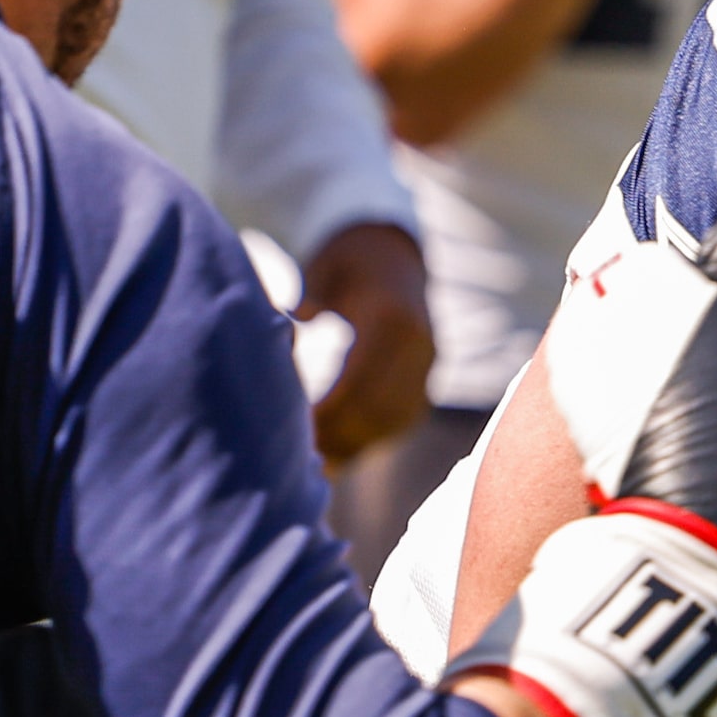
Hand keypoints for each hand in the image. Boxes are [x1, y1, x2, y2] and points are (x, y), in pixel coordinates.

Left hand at [296, 222, 434, 463]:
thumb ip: (306, 301)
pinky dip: (369, 440)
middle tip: (294, 457)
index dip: (324, 411)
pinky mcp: (427, 381)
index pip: (355, 380)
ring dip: (351, 444)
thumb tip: (289, 328)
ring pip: (389, 421)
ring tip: (312, 462)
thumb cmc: (345, 262)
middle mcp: (417, 344)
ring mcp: (427, 365)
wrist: (394, 254)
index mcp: (390, 316)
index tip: (289, 430)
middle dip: (335, 435)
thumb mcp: (322, 269)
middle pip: (374, 408)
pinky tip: (338, 453)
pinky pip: (399, 421)